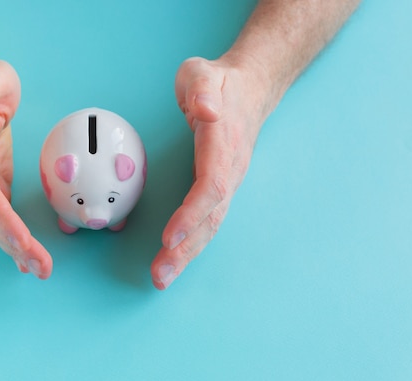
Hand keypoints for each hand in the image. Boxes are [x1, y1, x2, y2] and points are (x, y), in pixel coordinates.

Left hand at [151, 55, 268, 288]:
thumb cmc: (219, 82)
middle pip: (211, 216)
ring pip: (211, 224)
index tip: (168, 237)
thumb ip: (202, 88)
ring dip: (187, 254)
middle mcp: (230, 169)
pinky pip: (207, 220)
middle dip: (186, 249)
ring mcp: (227, 181)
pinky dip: (190, 243)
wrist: (251, 90)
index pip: (211, 185)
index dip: (191, 214)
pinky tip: (173, 259)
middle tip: (160, 275)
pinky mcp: (220, 188)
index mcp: (223, 143)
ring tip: (162, 277)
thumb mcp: (204, 72)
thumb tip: (206, 109)